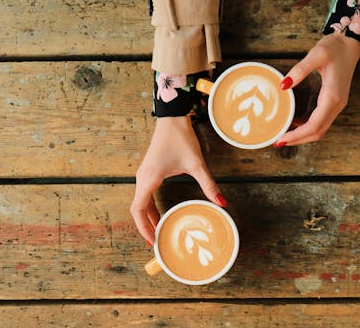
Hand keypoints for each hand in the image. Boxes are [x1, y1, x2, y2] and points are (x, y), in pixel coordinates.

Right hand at [130, 116, 225, 245]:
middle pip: (138, 209)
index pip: (138, 210)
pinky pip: (145, 194)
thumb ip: (208, 184)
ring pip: (141, 202)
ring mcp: (144, 174)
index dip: (144, 228)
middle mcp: (142, 178)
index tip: (153, 241)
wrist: (172, 118)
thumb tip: (221, 203)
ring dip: (148, 217)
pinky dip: (150, 207)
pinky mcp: (148, 171)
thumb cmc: (181, 138)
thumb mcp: (196, 164)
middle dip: (146, 226)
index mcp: (149, 178)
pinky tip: (160, 214)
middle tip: (158, 241)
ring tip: (160, 231)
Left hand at [275, 32, 359, 145]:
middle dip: (298, 139)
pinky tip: (295, 123)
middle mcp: (337, 105)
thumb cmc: (336, 47)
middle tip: (278, 141)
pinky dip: (308, 127)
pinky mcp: (334, 101)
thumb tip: (283, 85)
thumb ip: (300, 70)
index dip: (297, 135)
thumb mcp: (317, 54)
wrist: (352, 42)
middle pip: (317, 132)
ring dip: (303, 135)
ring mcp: (337, 104)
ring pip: (320, 129)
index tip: (281, 138)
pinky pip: (321, 121)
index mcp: (332, 97)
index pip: (314, 125)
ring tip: (285, 135)